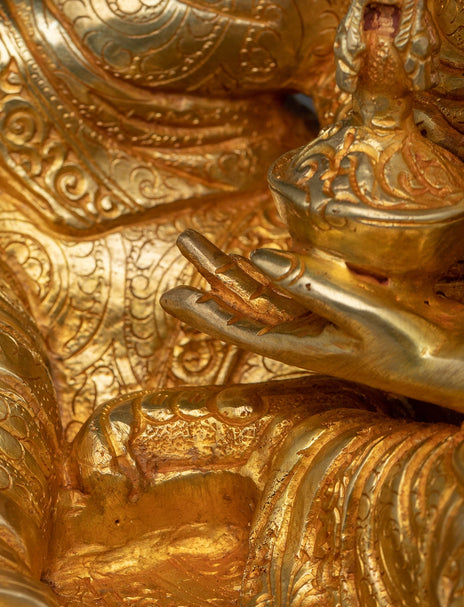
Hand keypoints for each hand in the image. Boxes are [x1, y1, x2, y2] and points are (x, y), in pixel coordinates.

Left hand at [161, 231, 463, 410]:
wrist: (450, 365)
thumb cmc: (409, 346)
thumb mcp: (359, 313)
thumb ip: (308, 285)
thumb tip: (257, 256)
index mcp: (299, 346)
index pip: (239, 327)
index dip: (204, 311)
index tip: (171, 295)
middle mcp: (301, 335)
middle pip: (243, 301)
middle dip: (211, 272)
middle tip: (184, 240)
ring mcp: (319, 323)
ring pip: (262, 291)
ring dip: (231, 267)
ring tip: (200, 244)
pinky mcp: (339, 312)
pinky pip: (293, 289)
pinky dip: (271, 272)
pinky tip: (257, 257)